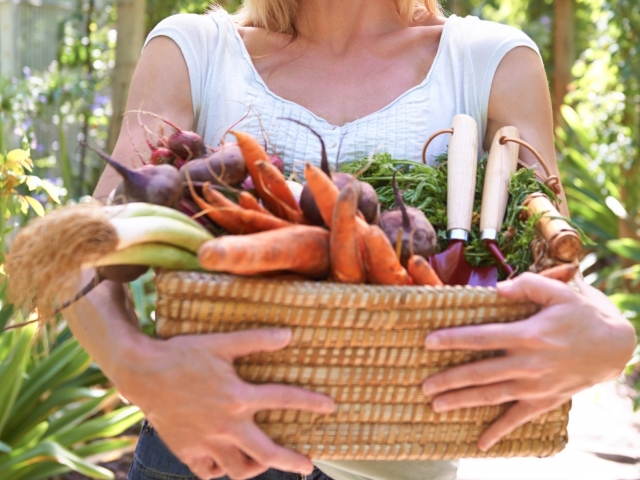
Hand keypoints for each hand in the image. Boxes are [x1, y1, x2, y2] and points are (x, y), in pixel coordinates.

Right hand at [112, 328, 334, 479]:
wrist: (141, 372)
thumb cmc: (182, 354)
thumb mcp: (221, 343)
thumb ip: (255, 340)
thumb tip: (288, 334)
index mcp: (238, 397)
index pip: (284, 400)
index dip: (310, 403)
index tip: (330, 407)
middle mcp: (226, 425)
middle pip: (266, 453)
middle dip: (291, 461)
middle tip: (308, 465)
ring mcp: (206, 442)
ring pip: (237, 469)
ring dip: (255, 467)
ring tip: (264, 461)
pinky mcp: (187, 450)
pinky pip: (208, 472)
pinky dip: (220, 470)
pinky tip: (225, 461)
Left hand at [422, 272, 635, 451]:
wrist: (613, 348)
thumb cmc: (581, 315)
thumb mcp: (559, 292)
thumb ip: (528, 285)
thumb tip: (498, 288)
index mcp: (528, 334)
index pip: (482, 337)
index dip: (454, 340)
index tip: (428, 342)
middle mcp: (528, 363)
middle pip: (480, 372)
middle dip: (449, 379)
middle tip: (424, 385)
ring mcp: (535, 386)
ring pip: (492, 396)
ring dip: (462, 401)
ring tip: (436, 405)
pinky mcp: (544, 401)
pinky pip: (518, 419)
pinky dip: (499, 431)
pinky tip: (480, 442)